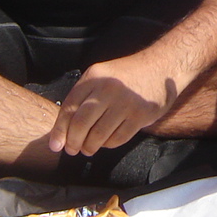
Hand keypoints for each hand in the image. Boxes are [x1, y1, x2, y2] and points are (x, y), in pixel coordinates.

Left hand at [47, 56, 174, 156]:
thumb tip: (64, 130)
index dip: (59, 130)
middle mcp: (108, 88)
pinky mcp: (140, 115)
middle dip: (73, 142)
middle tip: (72, 150)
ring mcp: (125, 102)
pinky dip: (109, 144)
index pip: (69, 108)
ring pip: (99, 134)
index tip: (55, 145)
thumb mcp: (102, 77)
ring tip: (88, 149)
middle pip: (81, 123)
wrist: (161, 67)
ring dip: (90, 147)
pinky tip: (107, 142)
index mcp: (93, 77)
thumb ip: (84, 98)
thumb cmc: (127, 76)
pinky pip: (118, 138)